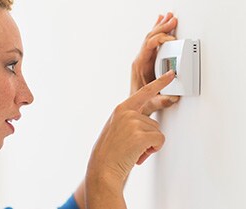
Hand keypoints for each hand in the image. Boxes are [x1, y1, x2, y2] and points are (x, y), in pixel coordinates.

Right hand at [85, 71, 174, 208]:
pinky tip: (139, 154)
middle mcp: (127, 112)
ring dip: (149, 145)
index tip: (171, 74)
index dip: (160, 83)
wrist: (103, 168)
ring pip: (157, 132)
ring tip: (133, 151)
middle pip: (154, 122)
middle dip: (148, 137)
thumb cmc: (109, 152)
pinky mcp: (140, 134)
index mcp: (121, 109)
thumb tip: (147, 124)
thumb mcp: (116, 129)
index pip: (144, 92)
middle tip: (133, 145)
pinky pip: (159, 140)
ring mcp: (133, 122)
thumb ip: (129, 120)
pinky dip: (153, 149)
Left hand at [131, 12, 179, 115]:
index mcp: (139, 65)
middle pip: (150, 38)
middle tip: (172, 20)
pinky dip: (159, 32)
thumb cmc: (140, 103)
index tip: (172, 40)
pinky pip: (154, 43)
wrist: (134, 106)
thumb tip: (172, 98)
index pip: (149, 45)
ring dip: (161, 27)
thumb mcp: (151, 104)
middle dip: (162, 28)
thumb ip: (161, 101)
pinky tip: (161, 23)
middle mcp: (141, 60)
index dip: (160, 39)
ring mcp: (144, 59)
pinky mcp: (149, 61)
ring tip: (169, 17)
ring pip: (152, 38)